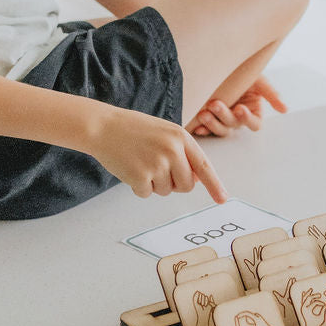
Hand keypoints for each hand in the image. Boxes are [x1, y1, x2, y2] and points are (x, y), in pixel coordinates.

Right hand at [90, 104, 225, 203]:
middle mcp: (172, 150)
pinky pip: (147, 194)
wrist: (103, 126)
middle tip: (157, 168)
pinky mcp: (140, 176)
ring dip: (154, 183)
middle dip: (175, 184)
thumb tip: (197, 180)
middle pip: (186, 185)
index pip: (203, 166)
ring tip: (140, 162)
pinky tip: (130, 168)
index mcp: (181, 137)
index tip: (223, 199)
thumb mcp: (164, 133)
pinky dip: (138, 187)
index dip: (214, 184)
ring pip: (166, 191)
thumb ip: (182, 153)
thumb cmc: (134, 130)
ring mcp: (156, 164)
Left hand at [188, 76, 287, 137]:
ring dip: (213, 123)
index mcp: (252, 111)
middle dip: (224, 116)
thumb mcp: (258, 78)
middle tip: (215, 105)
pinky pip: (206, 129)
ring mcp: (223, 119)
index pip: (254, 123)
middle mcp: (238, 118)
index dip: (247, 119)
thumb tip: (285, 109)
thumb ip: (270, 93)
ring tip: (204, 113)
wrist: (222, 63)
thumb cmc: (243, 70)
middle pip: (234, 125)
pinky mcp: (209, 118)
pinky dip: (202, 129)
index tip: (240, 108)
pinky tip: (196, 126)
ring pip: (221, 129)